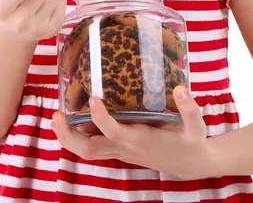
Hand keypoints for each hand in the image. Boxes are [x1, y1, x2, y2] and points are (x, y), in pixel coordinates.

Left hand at [51, 86, 216, 179]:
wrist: (192, 164)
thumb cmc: (192, 142)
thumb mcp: (196, 126)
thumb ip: (190, 108)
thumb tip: (180, 89)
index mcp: (140, 140)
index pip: (114, 132)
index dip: (100, 118)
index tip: (93, 98)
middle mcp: (126, 148)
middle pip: (89, 149)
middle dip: (69, 136)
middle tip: (56, 115)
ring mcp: (121, 151)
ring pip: (87, 151)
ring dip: (68, 138)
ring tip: (56, 118)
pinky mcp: (121, 150)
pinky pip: (94, 147)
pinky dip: (80, 136)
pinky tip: (74, 120)